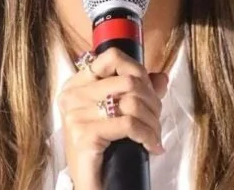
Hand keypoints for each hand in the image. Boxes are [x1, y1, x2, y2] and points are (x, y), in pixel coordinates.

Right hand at [57, 47, 168, 189]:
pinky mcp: (83, 134)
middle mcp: (72, 95)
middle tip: (156, 121)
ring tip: (155, 136)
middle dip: (152, 102)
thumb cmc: (106, 149)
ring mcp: (75, 114)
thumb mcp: (120, 114)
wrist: (93, 184)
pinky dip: (147, 135)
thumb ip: (139, 92)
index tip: (149, 92)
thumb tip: (161, 77)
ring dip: (152, 122)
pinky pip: (129, 124)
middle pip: (128, 81)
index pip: (112, 57)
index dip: (138, 70)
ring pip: (131, 102)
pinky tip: (152, 146)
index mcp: (77, 84)